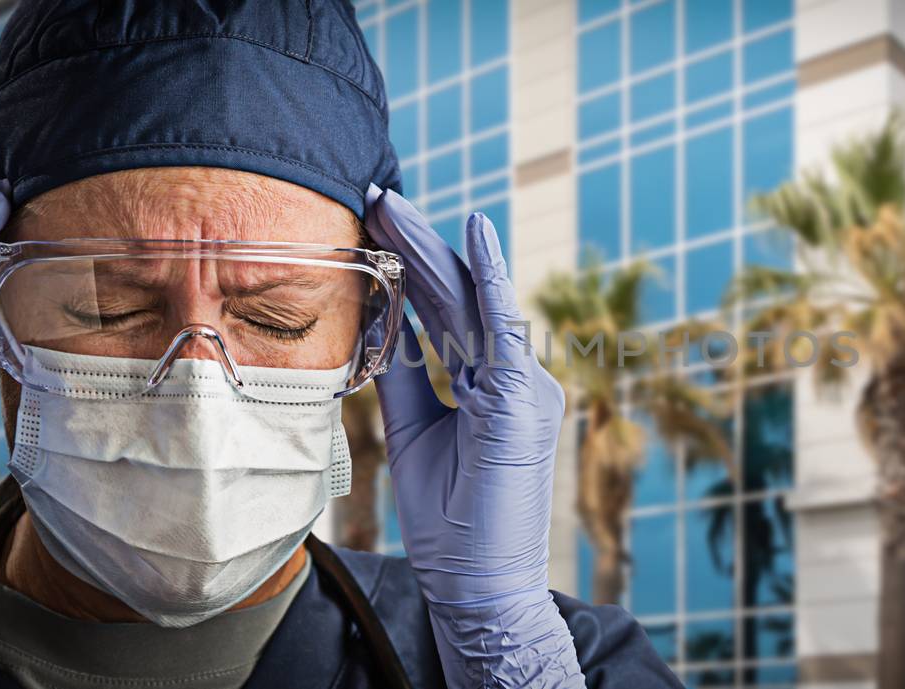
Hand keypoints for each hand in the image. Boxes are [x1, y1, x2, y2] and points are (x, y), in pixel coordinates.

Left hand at [365, 186, 581, 687]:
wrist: (479, 588)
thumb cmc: (453, 526)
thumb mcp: (415, 435)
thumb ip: (406, 380)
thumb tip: (383, 327)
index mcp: (493, 388)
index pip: (450, 312)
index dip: (415, 266)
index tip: (377, 224)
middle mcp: (517, 380)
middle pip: (461, 298)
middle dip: (417, 244)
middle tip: (378, 195)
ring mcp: (527, 389)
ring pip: (473, 303)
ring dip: (433, 250)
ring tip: (394, 204)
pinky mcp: (524, 402)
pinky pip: (503, 328)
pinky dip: (490, 277)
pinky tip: (474, 232)